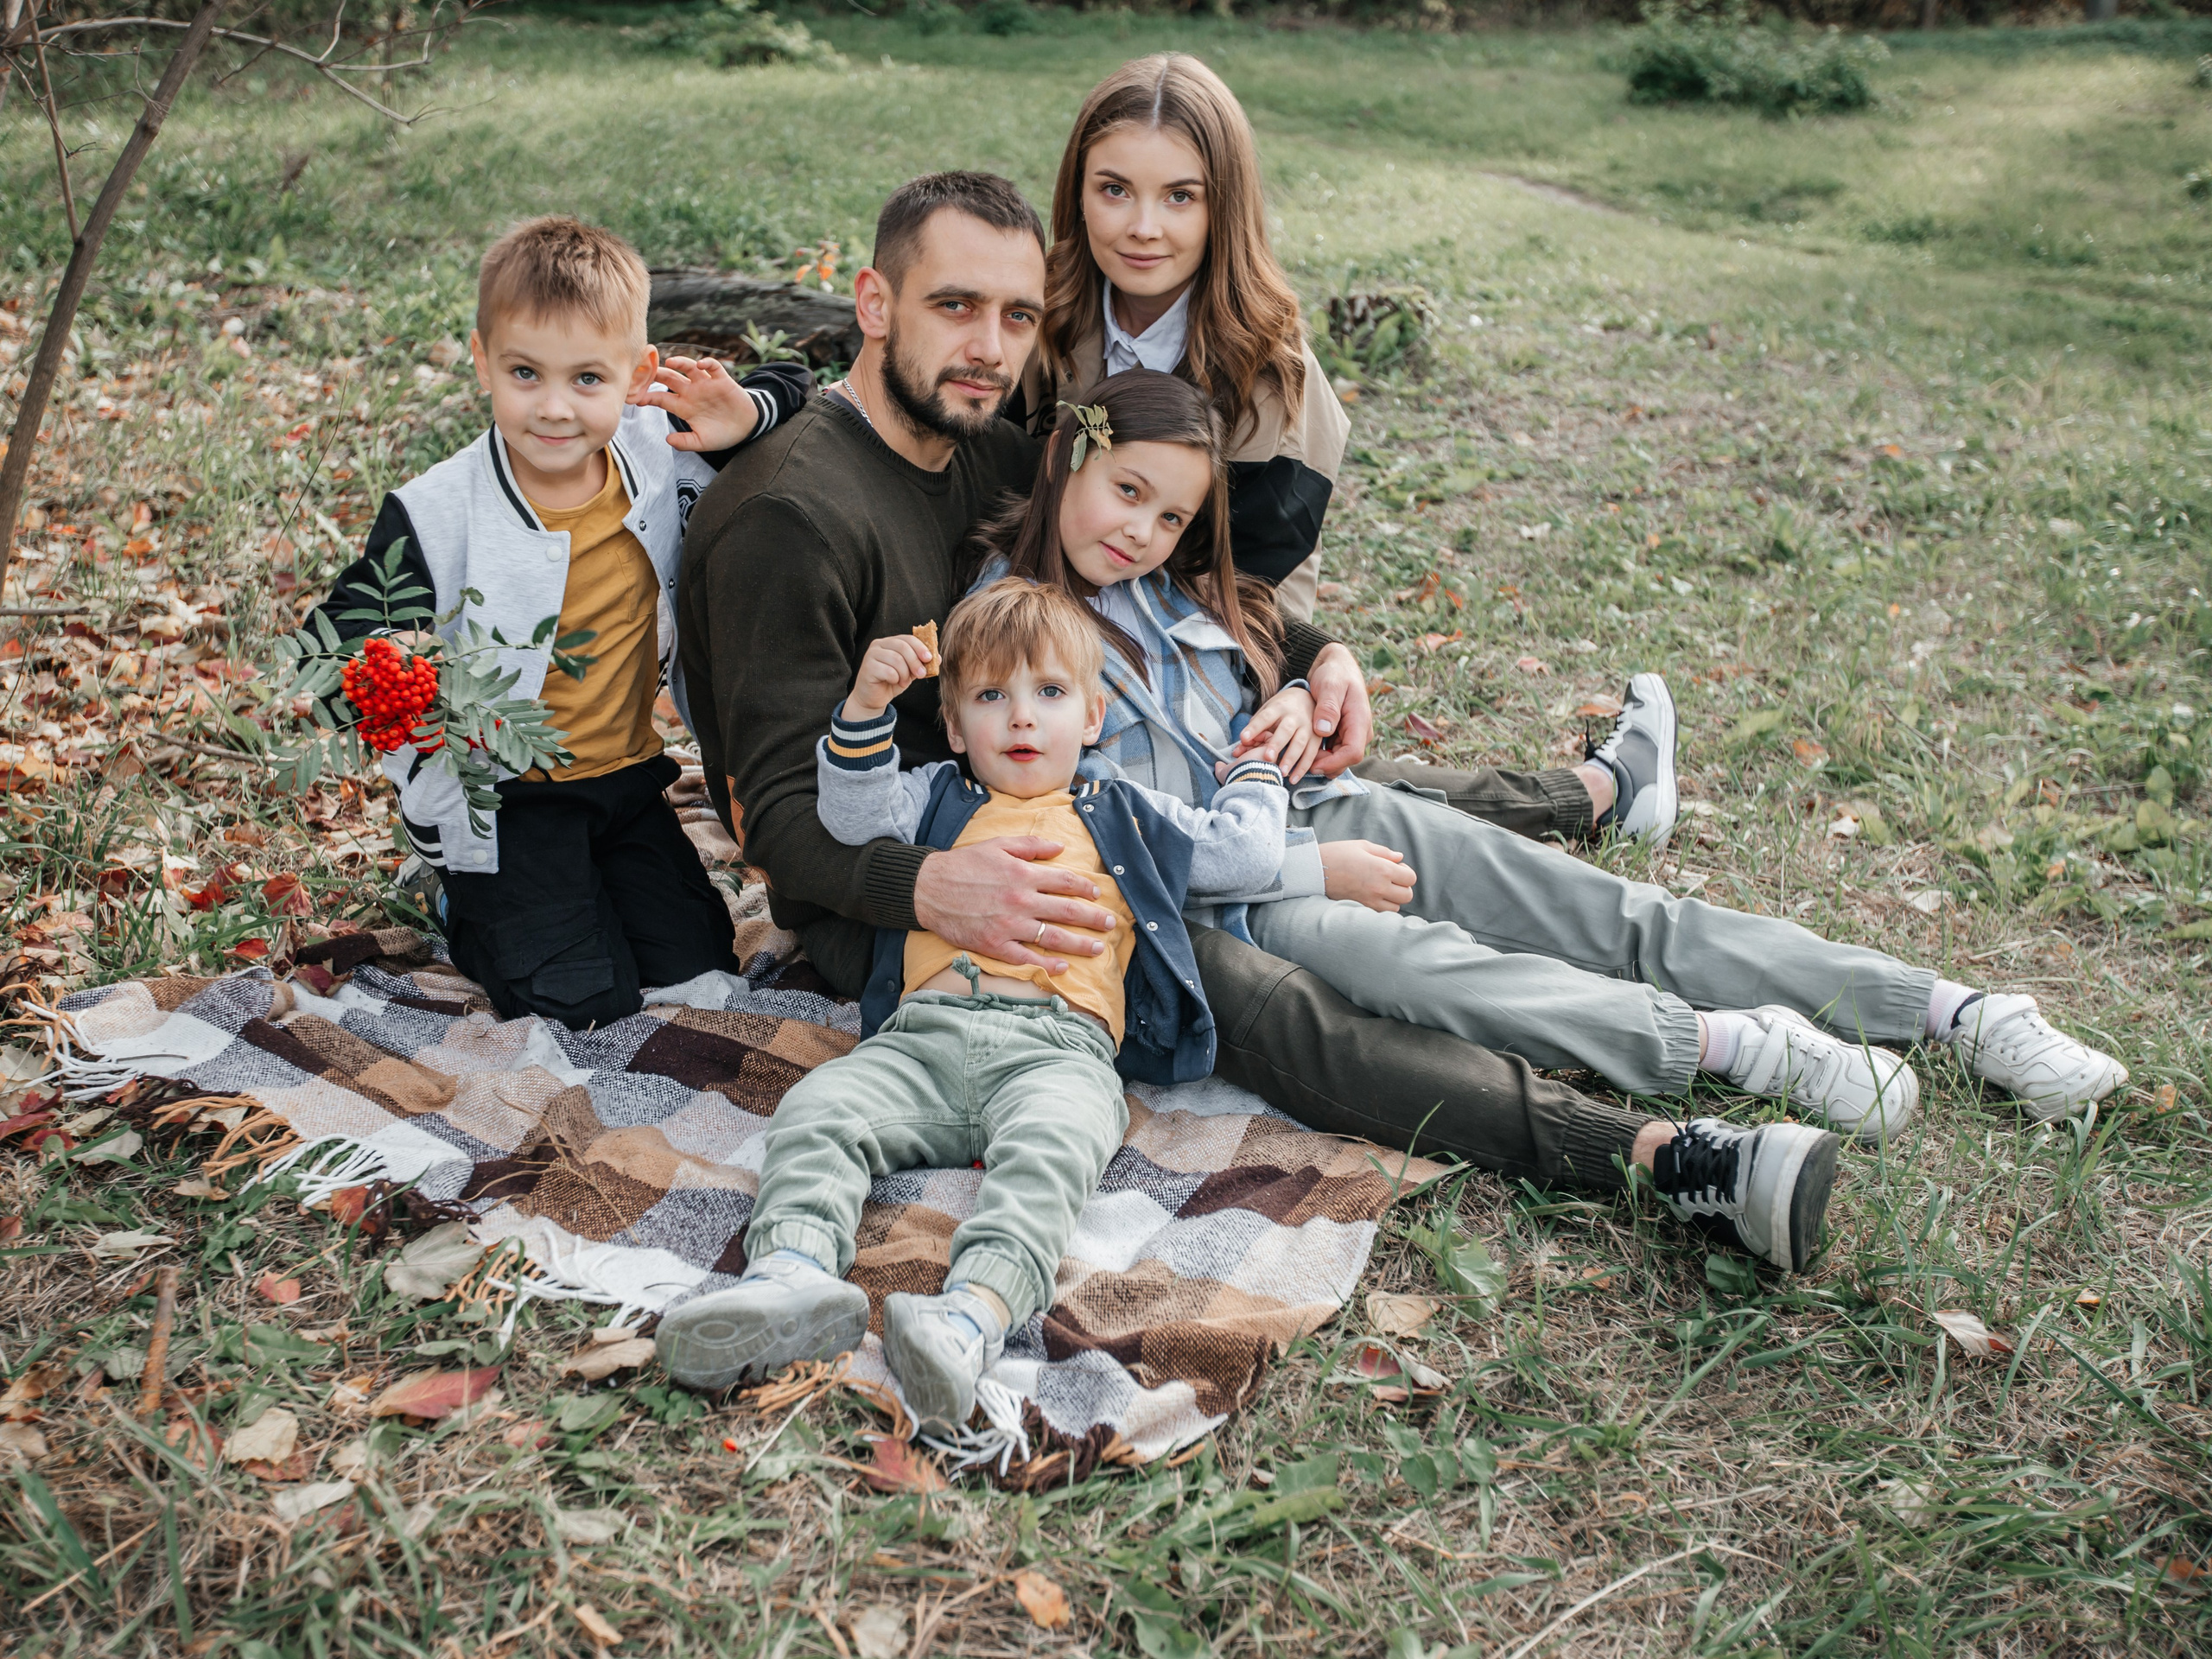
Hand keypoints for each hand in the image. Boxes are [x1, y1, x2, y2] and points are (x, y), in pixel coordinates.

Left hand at [631, 356, 759, 452]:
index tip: (636, 397)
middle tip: (645, 370)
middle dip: (657, 374)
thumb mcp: (702, 442)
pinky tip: (701, 365)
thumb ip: (685, 442)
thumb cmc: (722, 434)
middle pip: (670, 378)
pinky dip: (707, 363)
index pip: (661, 398)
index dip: (649, 396)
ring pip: (688, 368)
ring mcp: (706, 385)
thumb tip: (668, 440)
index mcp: (684, 407)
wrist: (746, 428)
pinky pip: (713, 367)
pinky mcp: (722, 380)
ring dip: (679, 363)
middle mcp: (692, 392)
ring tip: (670, 362)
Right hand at [846, 633, 932, 719]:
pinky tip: (894, 682)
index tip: (929, 658)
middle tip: (921, 674)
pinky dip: (895, 679)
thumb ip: (921, 663)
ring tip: (904, 682)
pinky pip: (888, 671)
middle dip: (915, 661)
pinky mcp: (868, 667)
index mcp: (890, 642)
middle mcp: (879, 645)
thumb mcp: (910, 672)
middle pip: (903, 647)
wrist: (873, 698)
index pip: (908, 639)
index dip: (920, 647)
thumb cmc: (891, 682)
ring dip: (905, 673)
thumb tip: (938, 658)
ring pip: (896, 659)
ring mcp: (871, 655)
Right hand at [913, 836, 1119, 974]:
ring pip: (1053, 937)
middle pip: (1067, 911)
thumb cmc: (963, 864)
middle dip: (1092, 919)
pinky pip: (1027, 958)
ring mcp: (1009, 925)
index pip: (1065, 882)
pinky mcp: (995, 945)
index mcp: (1023, 874)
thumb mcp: (998, 845)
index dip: (1085, 888)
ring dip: (1080, 944)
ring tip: (1097, 948)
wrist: (929, 888)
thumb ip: (1031, 846)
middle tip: (1110, 924)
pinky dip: (1047, 963)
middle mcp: (1021, 900)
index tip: (1098, 894)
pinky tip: (1064, 966)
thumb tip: (1060, 848)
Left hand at [1234, 685, 1321, 781]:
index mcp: (1278, 707)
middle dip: (1277, 744)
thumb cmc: (1281, 710)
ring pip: (1300, 743)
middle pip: (1285, 730)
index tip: (1243, 739)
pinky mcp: (1317, 738)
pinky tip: (1293, 779)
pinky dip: (1303, 767)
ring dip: (1291, 759)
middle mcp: (1294, 716)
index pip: (1265, 717)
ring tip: (1281, 773)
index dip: (1254, 728)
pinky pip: (1311, 754)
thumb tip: (1236, 752)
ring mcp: (1307, 726)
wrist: (1309, 698)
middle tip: (1267, 758)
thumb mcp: (1267, 712)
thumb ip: (1253, 731)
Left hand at [1306, 642, 1372, 777]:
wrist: (1337, 667)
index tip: (1312, 765)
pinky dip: (1319, 755)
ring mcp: (1352, 734)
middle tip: (1299, 762)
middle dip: (1324, 765)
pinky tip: (1303, 750)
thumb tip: (1323, 730)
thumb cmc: (1334, 674)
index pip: (1353, 753)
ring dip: (1320, 762)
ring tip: (1298, 757)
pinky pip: (1333, 753)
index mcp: (1360, 721)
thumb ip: (1327, 707)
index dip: (1333, 763)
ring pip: (1339, 760)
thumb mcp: (1329, 686)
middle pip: (1345, 761)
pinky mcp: (1343, 735)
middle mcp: (1360, 732)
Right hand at [1321, 838, 1416, 912]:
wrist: (1313, 870)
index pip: (1410, 878)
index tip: (1396, 869)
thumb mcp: (1361, 846)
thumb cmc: (1336, 854)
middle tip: (1390, 880)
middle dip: (1402, 887)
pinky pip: (1380, 914)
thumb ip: (1384, 852)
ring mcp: (1370, 901)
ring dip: (1392, 899)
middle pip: (1407, 895)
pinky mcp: (1360, 908)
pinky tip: (1371, 897)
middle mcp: (1379, 887)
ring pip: (1396, 908)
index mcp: (1382, 868)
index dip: (1406, 872)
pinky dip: (1381, 907)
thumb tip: (1400, 858)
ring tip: (1380, 890)